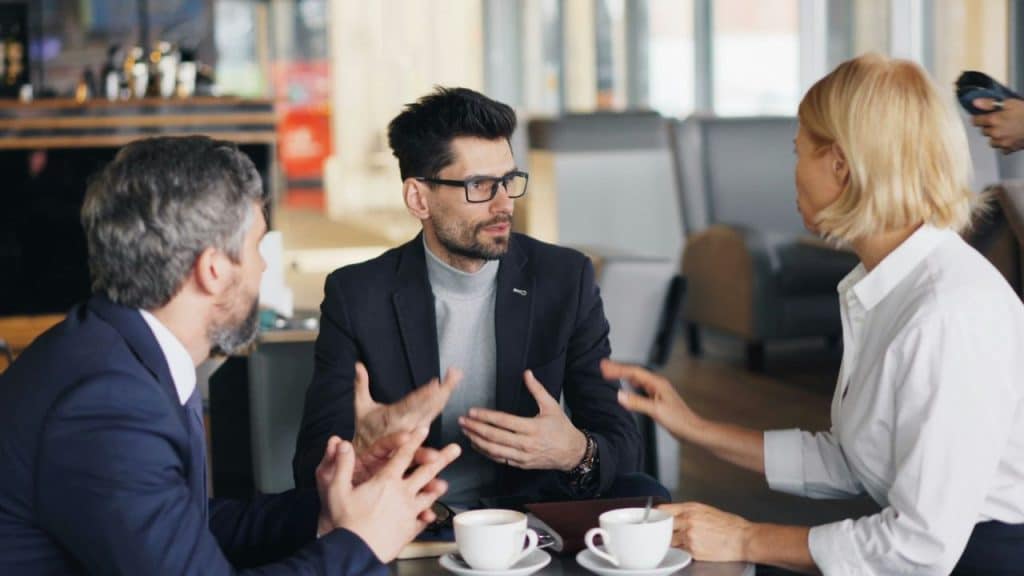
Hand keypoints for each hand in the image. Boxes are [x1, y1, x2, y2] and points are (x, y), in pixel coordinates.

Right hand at [318, 428, 461, 562]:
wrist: (356, 552)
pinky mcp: (409, 529)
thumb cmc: (346, 522)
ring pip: (428, 495)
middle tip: (455, 449)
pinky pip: (422, 520)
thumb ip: (342, 464)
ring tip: (444, 484)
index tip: (424, 430)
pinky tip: (430, 516)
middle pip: (426, 471)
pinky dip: (427, 516)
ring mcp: (409, 512)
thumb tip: (341, 444)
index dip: (414, 440)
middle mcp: (402, 493)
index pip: (403, 455)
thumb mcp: (337, 489)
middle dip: (442, 458)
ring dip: (437, 487)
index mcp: (386, 481)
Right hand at [353, 361, 460, 450]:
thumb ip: (360, 385)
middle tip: (453, 374)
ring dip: (445, 394)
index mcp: (392, 417)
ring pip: (434, 410)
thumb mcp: (360, 407)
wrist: (369, 455)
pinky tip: (448, 392)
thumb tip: (358, 365)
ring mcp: (416, 428)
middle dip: (442, 390)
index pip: (410, 405)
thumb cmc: (366, 428)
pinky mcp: (422, 431)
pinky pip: (433, 417)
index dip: (423, 395)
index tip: (435, 384)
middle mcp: (407, 424)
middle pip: (428, 406)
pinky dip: (441, 404)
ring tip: (454, 378)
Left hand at [459, 370, 586, 470]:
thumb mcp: (552, 406)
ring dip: (477, 441)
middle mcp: (526, 443)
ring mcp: (522, 456)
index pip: (504, 421)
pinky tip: (476, 444)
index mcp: (533, 427)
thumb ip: (537, 389)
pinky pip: (499, 459)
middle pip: (495, 436)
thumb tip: (527, 373)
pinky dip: (485, 452)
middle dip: (475, 428)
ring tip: (465, 432)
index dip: (486, 416)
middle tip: (462, 421)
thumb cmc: (562, 428)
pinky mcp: (521, 464)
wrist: (572, 453)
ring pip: (494, 450)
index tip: (472, 411)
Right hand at [601, 359, 699, 440]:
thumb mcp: (656, 411)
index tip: (604, 367)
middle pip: (634, 373)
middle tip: (603, 366)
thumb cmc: (679, 420)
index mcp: (657, 383)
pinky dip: (630, 384)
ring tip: (610, 373)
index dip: (618, 369)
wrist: (692, 429)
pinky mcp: (657, 398)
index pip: (633, 372)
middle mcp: (657, 384)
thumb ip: (637, 403)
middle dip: (618, 369)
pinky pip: (640, 387)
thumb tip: (619, 395)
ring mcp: (657, 391)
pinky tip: (627, 386)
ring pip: (636, 379)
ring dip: (623, 375)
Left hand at [660, 502, 751, 561]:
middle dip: (661, 531)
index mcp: (690, 509)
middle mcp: (688, 522)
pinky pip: (680, 552)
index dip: (655, 515)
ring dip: (671, 542)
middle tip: (660, 533)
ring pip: (670, 541)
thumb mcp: (706, 510)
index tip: (651, 518)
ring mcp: (690, 538)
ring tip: (679, 541)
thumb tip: (673, 515)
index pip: (663, 510)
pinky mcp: (694, 552)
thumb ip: (687, 512)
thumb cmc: (729, 525)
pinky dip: (681, 551)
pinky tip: (689, 549)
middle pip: (663, 527)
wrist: (744, 539)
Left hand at [972, 98, 1023, 152]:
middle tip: (999, 121)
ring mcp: (1002, 142)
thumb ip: (990, 103)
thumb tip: (975, 103)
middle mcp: (995, 133)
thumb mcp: (1009, 102)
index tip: (980, 117)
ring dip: (996, 137)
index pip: (976, 121)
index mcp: (994, 120)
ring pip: (991, 141)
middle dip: (989, 127)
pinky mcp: (1009, 149)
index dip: (978, 118)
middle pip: (984, 131)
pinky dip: (1004, 144)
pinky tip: (1011, 138)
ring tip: (1006, 130)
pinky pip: (1002, 149)